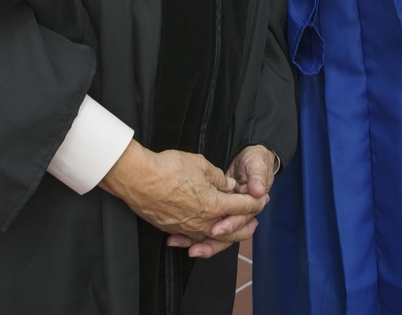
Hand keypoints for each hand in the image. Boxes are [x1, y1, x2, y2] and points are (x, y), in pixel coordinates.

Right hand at [100, 140, 267, 246]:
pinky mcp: (172, 229)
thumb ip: (217, 177)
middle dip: (245, 227)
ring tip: (231, 230)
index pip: (241, 207)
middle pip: (231, 231)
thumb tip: (227, 185)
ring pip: (212, 238)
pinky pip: (193, 237)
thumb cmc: (168, 168)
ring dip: (225, 235)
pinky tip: (204, 233)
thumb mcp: (200, 164)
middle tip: (254, 223)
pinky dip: (202, 237)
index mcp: (214, 204)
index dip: (254, 203)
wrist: (138, 179)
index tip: (262, 199)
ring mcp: (187, 228)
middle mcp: (202, 222)